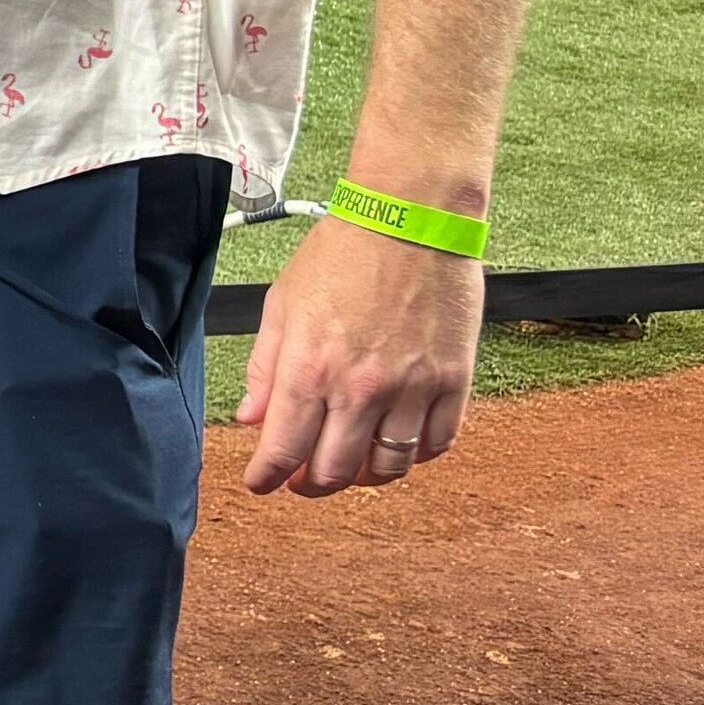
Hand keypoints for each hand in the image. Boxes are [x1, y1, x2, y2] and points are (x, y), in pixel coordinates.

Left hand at [237, 210, 483, 496]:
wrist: (410, 219)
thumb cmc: (341, 254)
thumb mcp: (282, 304)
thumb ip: (264, 366)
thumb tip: (249, 417)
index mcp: (309, 370)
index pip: (283, 450)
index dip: (266, 477)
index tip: (261, 483)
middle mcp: (360, 389)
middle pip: (335, 472)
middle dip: (311, 485)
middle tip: (304, 480)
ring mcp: (412, 389)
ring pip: (389, 468)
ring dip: (364, 477)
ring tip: (351, 464)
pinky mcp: (454, 381)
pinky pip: (436, 444)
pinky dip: (415, 455)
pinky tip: (398, 443)